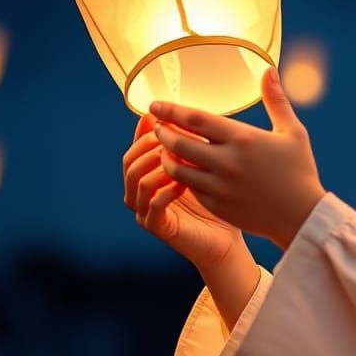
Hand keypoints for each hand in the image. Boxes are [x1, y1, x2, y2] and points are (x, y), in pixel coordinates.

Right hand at [122, 111, 245, 270]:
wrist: (226, 240)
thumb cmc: (215, 202)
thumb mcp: (201, 167)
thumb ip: (188, 145)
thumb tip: (181, 115)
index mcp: (148, 177)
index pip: (134, 149)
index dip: (144, 134)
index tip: (159, 119)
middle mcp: (142, 195)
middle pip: (129, 163)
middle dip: (148, 147)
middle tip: (169, 139)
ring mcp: (147, 212)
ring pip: (137, 183)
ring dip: (156, 167)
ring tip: (178, 160)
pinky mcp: (160, 228)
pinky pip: (152, 207)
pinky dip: (165, 192)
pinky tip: (183, 185)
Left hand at [149, 65, 327, 250]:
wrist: (303, 216)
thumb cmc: (299, 170)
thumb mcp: (293, 132)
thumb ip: (276, 100)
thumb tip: (268, 69)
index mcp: (243, 139)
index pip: (195, 120)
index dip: (170, 110)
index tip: (155, 105)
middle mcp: (228, 162)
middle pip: (179, 144)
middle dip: (162, 133)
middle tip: (156, 127)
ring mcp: (221, 187)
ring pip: (178, 170)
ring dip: (166, 157)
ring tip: (165, 149)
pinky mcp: (218, 206)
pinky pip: (190, 189)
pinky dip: (181, 178)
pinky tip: (181, 170)